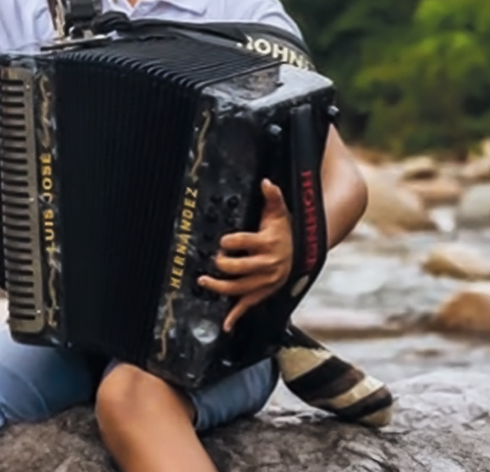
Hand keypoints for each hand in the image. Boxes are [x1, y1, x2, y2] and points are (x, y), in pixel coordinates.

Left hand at [198, 179, 292, 332]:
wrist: (304, 251)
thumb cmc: (285, 229)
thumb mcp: (280, 212)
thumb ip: (273, 196)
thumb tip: (266, 182)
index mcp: (268, 243)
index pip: (246, 243)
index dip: (232, 242)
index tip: (223, 241)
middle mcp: (267, 265)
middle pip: (241, 268)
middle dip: (224, 265)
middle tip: (213, 260)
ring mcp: (265, 281)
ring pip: (240, 288)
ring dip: (220, 287)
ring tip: (203, 281)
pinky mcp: (264, 292)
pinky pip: (248, 305)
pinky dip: (236, 316)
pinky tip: (225, 325)